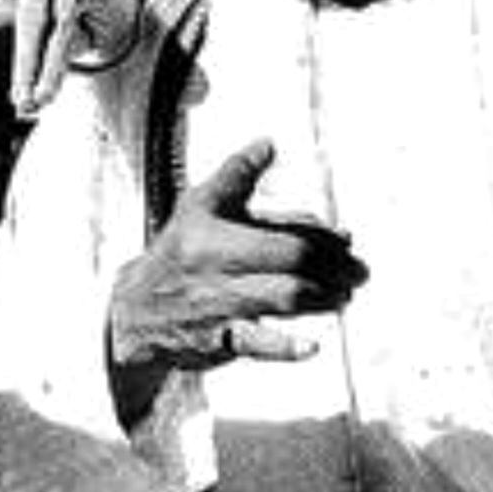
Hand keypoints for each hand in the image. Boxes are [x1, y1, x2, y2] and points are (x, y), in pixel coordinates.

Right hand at [106, 140, 367, 419]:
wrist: (134, 311)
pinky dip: (286, 348)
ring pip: (283, 299)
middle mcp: (217, 268)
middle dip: (333, 270)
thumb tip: (269, 143)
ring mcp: (219, 306)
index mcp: (215, 233)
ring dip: (322, 299)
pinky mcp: (219, 340)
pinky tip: (312, 347)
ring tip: (342, 297)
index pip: (285, 235)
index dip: (324, 242)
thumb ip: (236, 174)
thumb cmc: (177, 253)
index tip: (347, 245)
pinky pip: (256, 344)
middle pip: (291, 265)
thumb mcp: (198, 207)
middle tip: (357, 274)